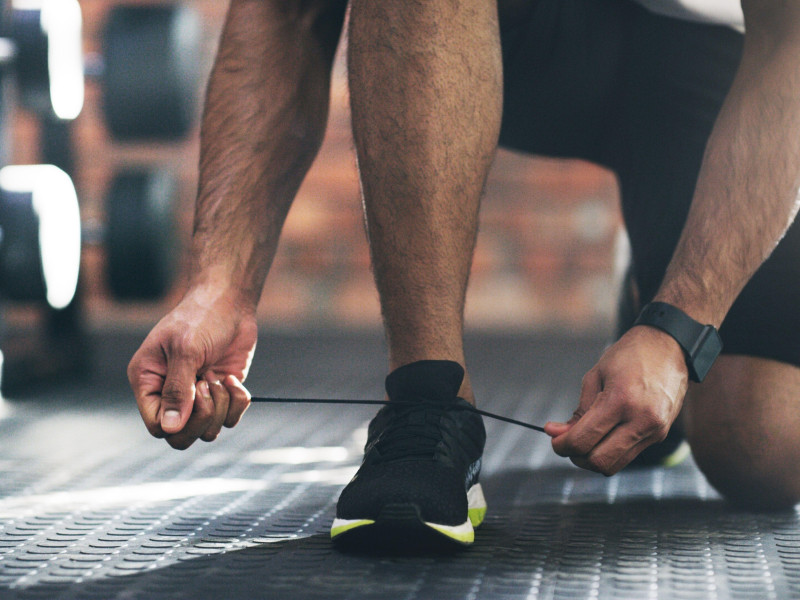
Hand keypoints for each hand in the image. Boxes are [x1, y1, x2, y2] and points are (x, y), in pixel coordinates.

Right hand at [127, 287, 257, 449]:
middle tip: (209, 384)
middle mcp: (169, 393)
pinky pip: (231, 418)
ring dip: (221, 406)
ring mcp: (197, 396)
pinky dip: (237, 401)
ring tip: (218, 376)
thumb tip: (170, 429)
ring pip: (209, 431)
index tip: (195, 390)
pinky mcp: (222, 394)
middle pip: (181, 437)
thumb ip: (177, 390)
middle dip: (202, 417)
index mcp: (148, 382)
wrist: (230, 301)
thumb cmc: (200, 318)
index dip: (178, 421)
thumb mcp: (186, 350)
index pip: (157, 425)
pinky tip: (233, 377)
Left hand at [544, 326, 688, 474]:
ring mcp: (654, 431)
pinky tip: (603, 435)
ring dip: (593, 458)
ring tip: (585, 439)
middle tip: (567, 442)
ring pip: (615, 465)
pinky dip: (610, 451)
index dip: (562, 445)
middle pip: (599, 462)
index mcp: (620, 401)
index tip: (554, 438)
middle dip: (576, 456)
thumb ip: (578, 410)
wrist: (668, 347)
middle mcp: (641, 420)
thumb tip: (556, 433)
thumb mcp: (596, 376)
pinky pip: (628, 455)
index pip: (583, 440)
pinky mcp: (660, 435)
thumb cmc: (629, 356)